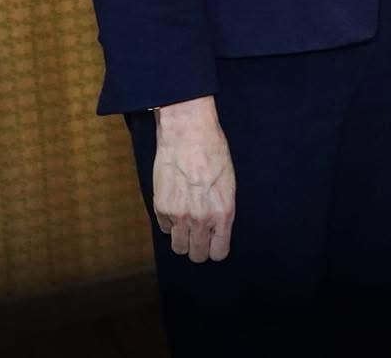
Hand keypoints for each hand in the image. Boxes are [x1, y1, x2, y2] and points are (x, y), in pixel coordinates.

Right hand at [152, 96, 235, 262]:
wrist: (188, 134)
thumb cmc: (214, 152)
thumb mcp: (229, 182)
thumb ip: (222, 209)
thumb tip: (217, 228)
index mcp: (223, 213)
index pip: (219, 252)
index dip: (216, 250)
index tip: (214, 244)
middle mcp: (201, 219)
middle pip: (197, 255)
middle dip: (199, 249)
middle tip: (199, 238)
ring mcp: (179, 216)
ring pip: (178, 247)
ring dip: (182, 240)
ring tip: (186, 226)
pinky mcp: (161, 208)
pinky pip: (164, 228)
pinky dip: (169, 223)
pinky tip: (175, 206)